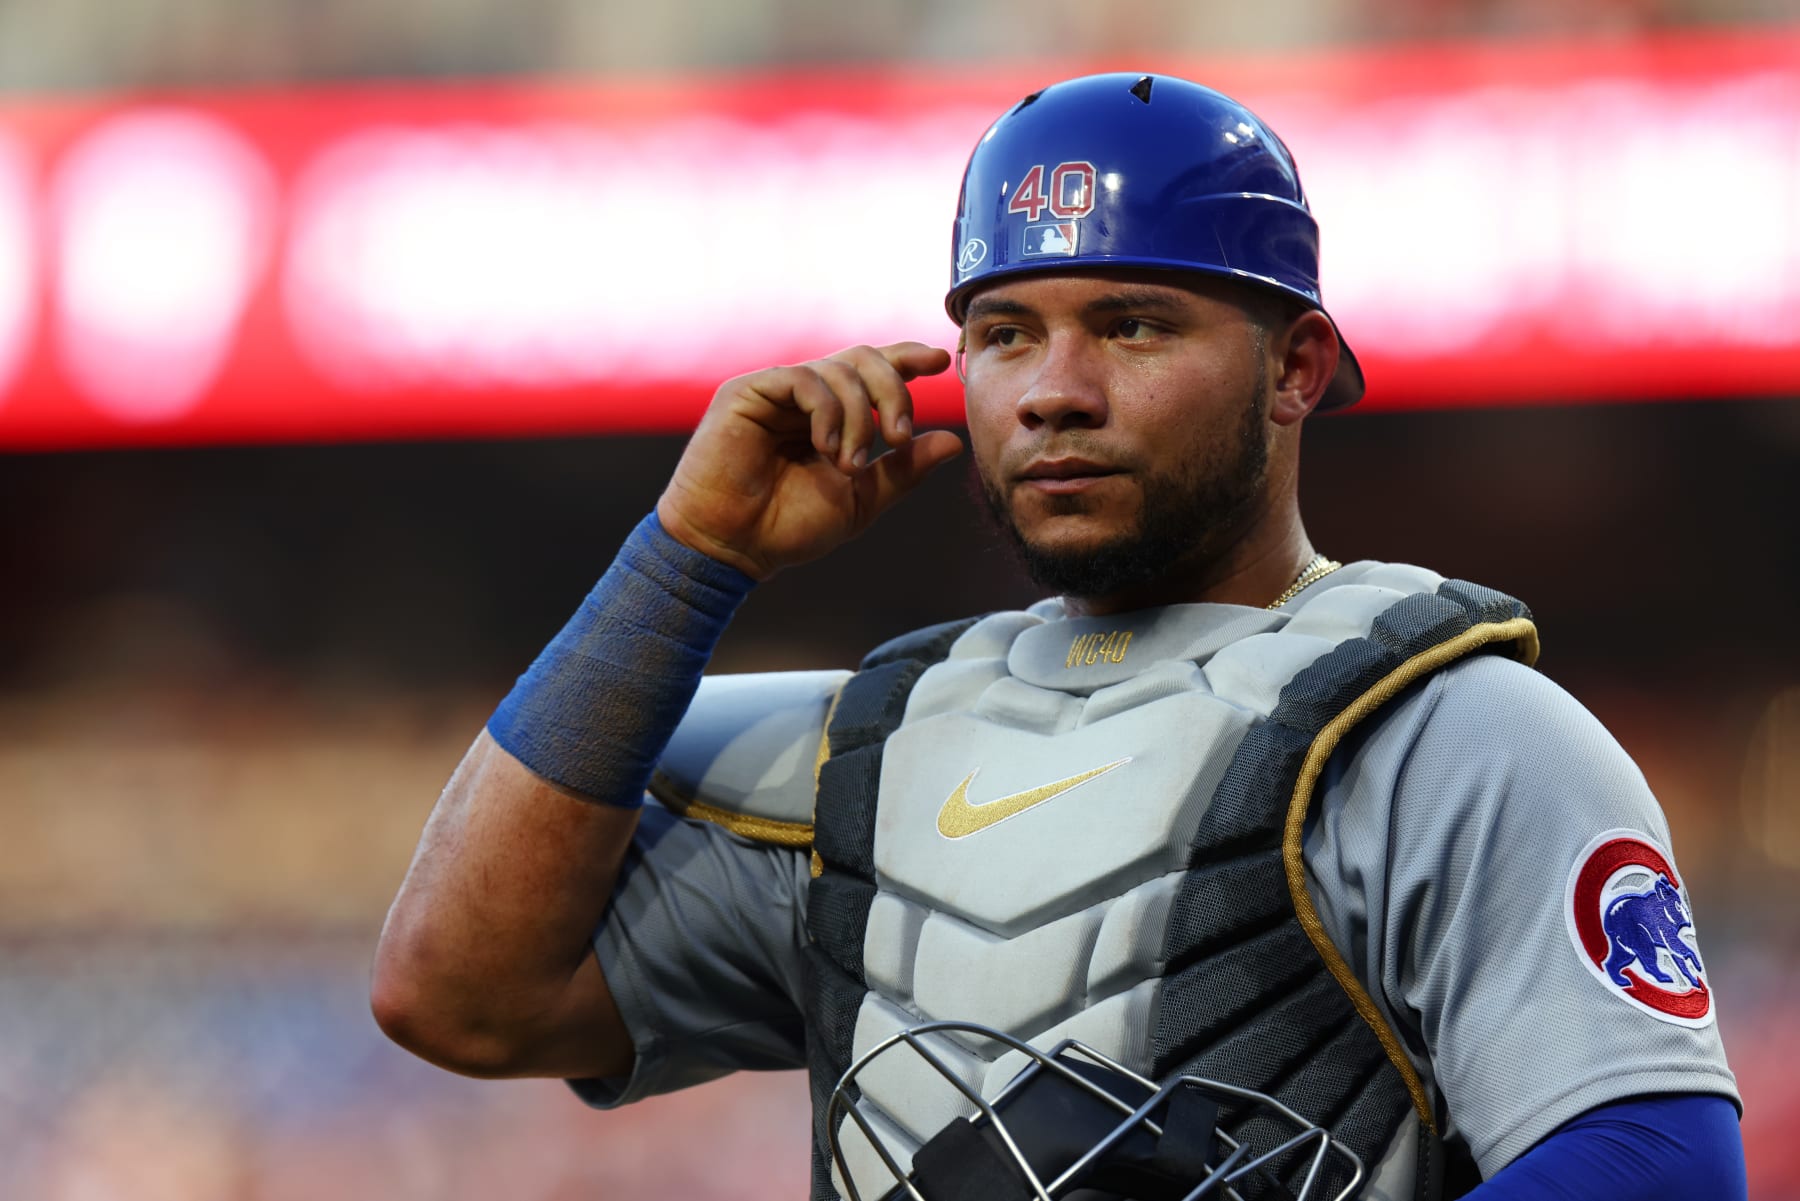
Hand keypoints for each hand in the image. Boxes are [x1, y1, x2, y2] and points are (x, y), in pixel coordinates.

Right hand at [656, 342, 963, 578]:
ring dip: (859, 417)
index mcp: (830, 416)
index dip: (905, 359)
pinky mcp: (748, 392)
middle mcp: (804, 397)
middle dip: (893, 390)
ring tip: (850, 464)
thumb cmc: (787, 528)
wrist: (732, 547)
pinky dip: (828, 411)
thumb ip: (902, 470)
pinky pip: (803, 379)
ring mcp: (775, 391)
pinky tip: (827, 447)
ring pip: (838, 370)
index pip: (872, 372)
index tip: (938, 362)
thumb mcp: (860, 499)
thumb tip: (953, 442)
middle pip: (863, 359)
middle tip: (899, 435)